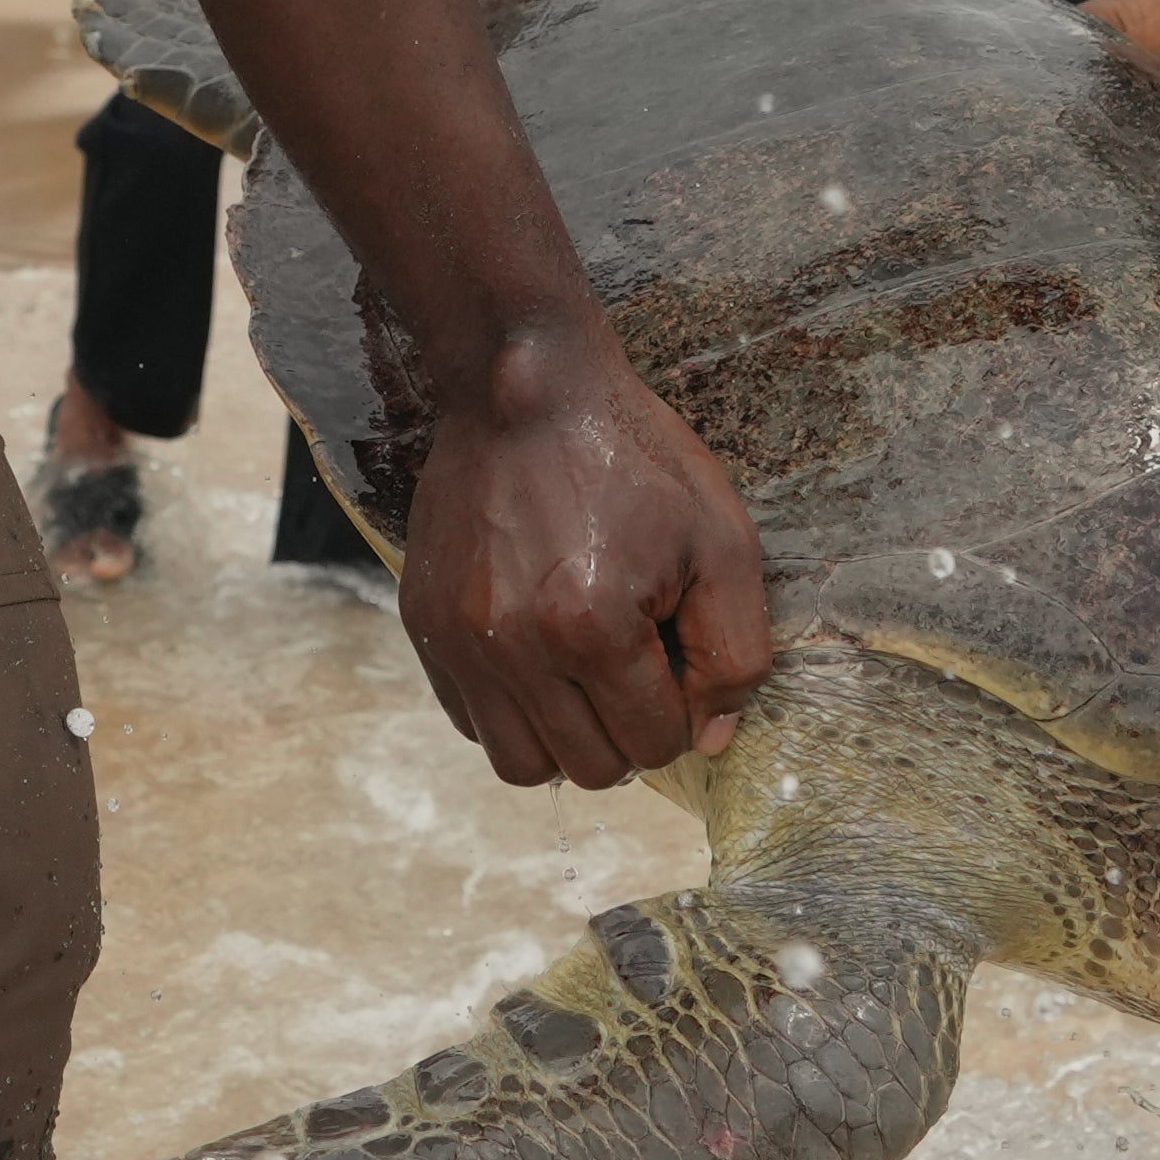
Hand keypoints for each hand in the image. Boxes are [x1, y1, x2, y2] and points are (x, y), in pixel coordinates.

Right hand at [394, 326, 778, 785]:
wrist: (524, 390)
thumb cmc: (635, 458)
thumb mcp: (723, 543)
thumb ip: (734, 654)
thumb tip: (709, 738)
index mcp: (594, 627)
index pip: (655, 745)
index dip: (684, 712)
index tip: (678, 658)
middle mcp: (515, 647)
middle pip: (590, 768)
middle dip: (629, 733)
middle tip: (638, 666)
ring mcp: (459, 640)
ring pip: (521, 764)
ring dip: (566, 739)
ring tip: (586, 677)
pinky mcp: (424, 624)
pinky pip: (470, 721)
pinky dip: (512, 711)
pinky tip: (539, 655)